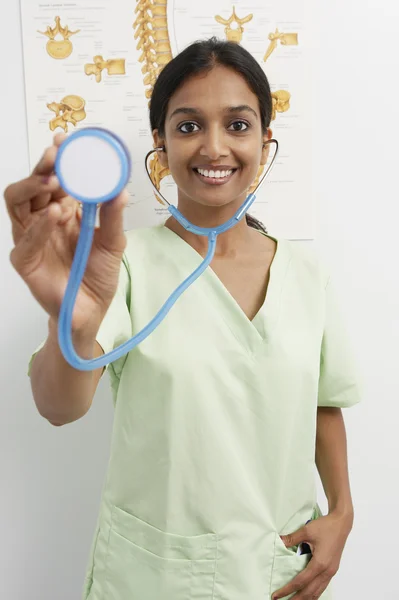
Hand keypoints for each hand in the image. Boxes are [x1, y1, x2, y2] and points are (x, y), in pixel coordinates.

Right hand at [4, 133, 128, 332]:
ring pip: (17, 202)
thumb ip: (112, 216)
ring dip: (34, 187)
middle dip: (43, 166)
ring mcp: (31, 238)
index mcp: (63, 209)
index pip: (54, 177)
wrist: (92, 309)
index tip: (66, 139)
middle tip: (57, 154)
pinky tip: (54, 215)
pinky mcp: (25, 259)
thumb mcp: (112, 242)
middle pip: (33, 184)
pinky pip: (24, 239)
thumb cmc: (97, 274)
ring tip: (55, 181)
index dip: (57, 158)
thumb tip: (120, 188)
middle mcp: (43, 219)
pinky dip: (39, 225)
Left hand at [271, 510, 352, 598]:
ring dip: (305, 598)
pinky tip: (308, 595)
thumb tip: (279, 542)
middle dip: (295, 599)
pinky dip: (314, 593)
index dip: (287, 589)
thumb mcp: (307, 530)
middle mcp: (326, 571)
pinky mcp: (332, 569)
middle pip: (309, 592)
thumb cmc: (326, 526)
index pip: (300, 582)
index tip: (277, 595)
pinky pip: (322, 586)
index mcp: (319, 564)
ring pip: (317, 592)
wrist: (341, 523)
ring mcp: (331, 572)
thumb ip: (292, 538)